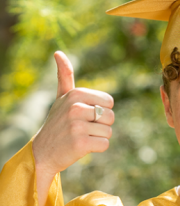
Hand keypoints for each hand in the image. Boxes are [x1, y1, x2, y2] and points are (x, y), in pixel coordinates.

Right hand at [32, 51, 114, 175]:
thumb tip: (58, 52)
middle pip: (111, 117)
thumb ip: (64, 76)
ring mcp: (77, 126)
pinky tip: (82, 147)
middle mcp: (75, 108)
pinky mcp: (81, 144)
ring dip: (98, 137)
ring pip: (108, 132)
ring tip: (81, 137)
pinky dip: (97, 148)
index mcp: (75, 94)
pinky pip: (105, 144)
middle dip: (101, 125)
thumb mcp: (61, 98)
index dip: (101, 111)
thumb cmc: (57, 123)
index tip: (85, 115)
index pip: (109, 102)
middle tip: (83, 128)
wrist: (43, 152)